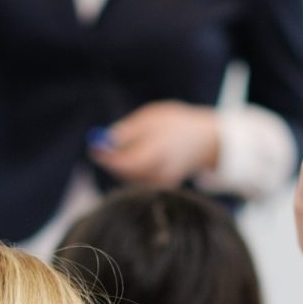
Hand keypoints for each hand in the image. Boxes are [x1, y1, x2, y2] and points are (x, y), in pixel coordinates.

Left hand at [89, 102, 221, 187]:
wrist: (207, 140)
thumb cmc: (177, 123)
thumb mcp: (153, 117)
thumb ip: (130, 129)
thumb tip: (106, 139)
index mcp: (159, 151)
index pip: (126, 163)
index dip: (108, 157)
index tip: (95, 148)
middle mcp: (162, 170)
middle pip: (126, 174)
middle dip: (112, 161)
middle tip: (103, 147)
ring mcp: (164, 181)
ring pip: (131, 178)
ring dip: (123, 165)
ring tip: (135, 146)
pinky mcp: (165, 187)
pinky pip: (140, 181)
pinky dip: (134, 171)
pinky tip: (144, 157)